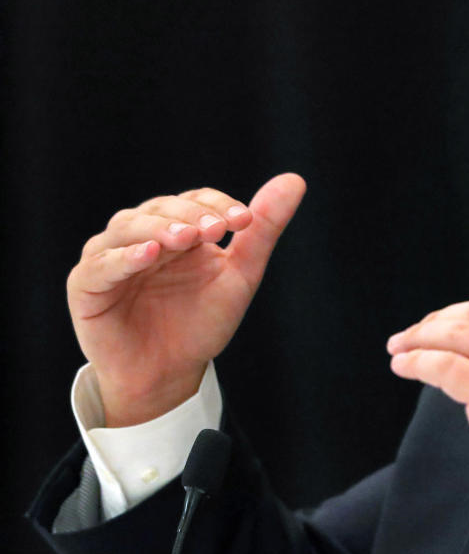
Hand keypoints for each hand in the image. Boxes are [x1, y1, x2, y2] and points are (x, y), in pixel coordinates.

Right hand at [67, 173, 305, 426]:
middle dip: (191, 215)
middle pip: (162, 208)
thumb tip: (295, 180)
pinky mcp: (87, 285)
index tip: (245, 221)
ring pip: (128, 227)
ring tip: (185, 237)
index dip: (218, 204)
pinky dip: (124, 256)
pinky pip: (102, 265)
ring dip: (159, 227)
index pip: (196, 200)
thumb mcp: (239, 275)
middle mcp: (142, 234)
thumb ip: (263, 230)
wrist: (170, 373)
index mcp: (179, 228)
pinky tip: (150, 253)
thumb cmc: (201, 322)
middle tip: (215, 230)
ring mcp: (111, 256)